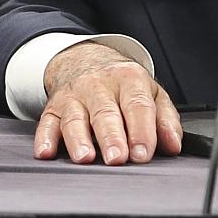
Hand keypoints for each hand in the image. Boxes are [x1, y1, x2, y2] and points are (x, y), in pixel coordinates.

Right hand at [35, 41, 181, 164]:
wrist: (86, 59)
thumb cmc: (123, 85)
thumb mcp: (152, 93)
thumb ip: (165, 120)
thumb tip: (173, 145)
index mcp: (128, 79)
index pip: (137, 106)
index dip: (141, 131)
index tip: (142, 154)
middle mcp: (99, 84)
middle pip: (105, 113)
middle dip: (112, 137)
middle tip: (117, 159)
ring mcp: (74, 95)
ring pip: (75, 118)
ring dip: (79, 139)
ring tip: (85, 158)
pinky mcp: (53, 107)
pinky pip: (47, 122)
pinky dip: (45, 138)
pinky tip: (46, 152)